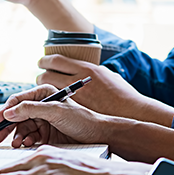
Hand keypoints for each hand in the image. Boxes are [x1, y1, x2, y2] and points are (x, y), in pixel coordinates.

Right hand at [0, 84, 110, 147]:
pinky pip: (28, 138)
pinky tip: (24, 145)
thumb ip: (32, 109)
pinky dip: (24, 142)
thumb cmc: (83, 119)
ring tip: (15, 143)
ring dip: (15, 136)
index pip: (18, 100)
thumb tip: (10, 111)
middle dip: (5, 126)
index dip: (5, 111)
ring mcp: (42, 120)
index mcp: (44, 94)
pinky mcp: (44, 134)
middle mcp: (41, 106)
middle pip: (16, 115)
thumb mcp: (56, 111)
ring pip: (20, 128)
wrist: (98, 136)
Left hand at [36, 55, 173, 126]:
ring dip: (43, 92)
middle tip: (41, 79)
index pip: (55, 60)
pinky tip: (52, 106)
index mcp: (86, 69)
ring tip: (45, 94)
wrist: (132, 114)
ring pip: (47, 92)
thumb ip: (92, 71)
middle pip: (46, 76)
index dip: (45, 61)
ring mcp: (75, 98)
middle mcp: (78, 82)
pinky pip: (55, 106)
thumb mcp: (107, 75)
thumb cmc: (123, 95)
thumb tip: (82, 70)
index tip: (42, 62)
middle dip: (41, 77)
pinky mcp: (74, 113)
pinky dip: (51, 105)